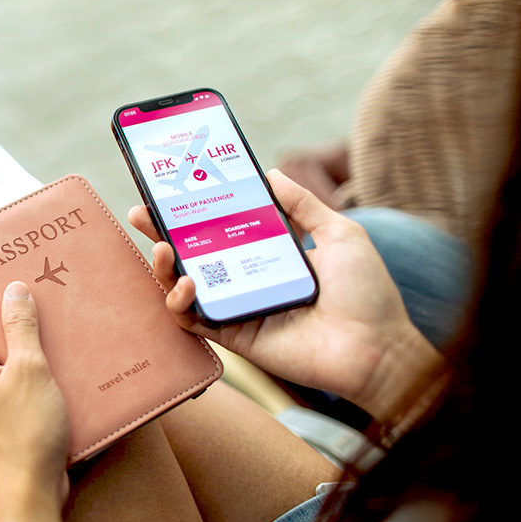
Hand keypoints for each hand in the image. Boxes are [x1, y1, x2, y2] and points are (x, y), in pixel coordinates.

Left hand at [0, 281, 69, 508]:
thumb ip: (20, 327)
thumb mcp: (29, 370)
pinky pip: (17, 386)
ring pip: (5, 362)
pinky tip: (62, 366)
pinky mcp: (5, 421)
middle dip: (11, 317)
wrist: (29, 494)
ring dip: (28, 346)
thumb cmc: (25, 433)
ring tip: (55, 326)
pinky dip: (35, 372)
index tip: (5, 275)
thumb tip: (11, 290)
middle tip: (39, 294)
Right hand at [128, 169, 441, 420]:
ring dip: (163, 268)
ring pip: (182, 287)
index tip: (172, 190)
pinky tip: (185, 284)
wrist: (378, 348)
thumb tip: (270, 173)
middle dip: (161, 233)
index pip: (220, 228)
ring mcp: (237, 308)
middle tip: (141, 213)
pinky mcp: (234, 336)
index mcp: (267, 255)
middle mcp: (246, 280)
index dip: (193, 211)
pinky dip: (180, 304)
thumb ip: (303, 205)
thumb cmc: (367, 293)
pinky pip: (193, 321)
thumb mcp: (339, 234)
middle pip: (191, 254)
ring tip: (163, 249)